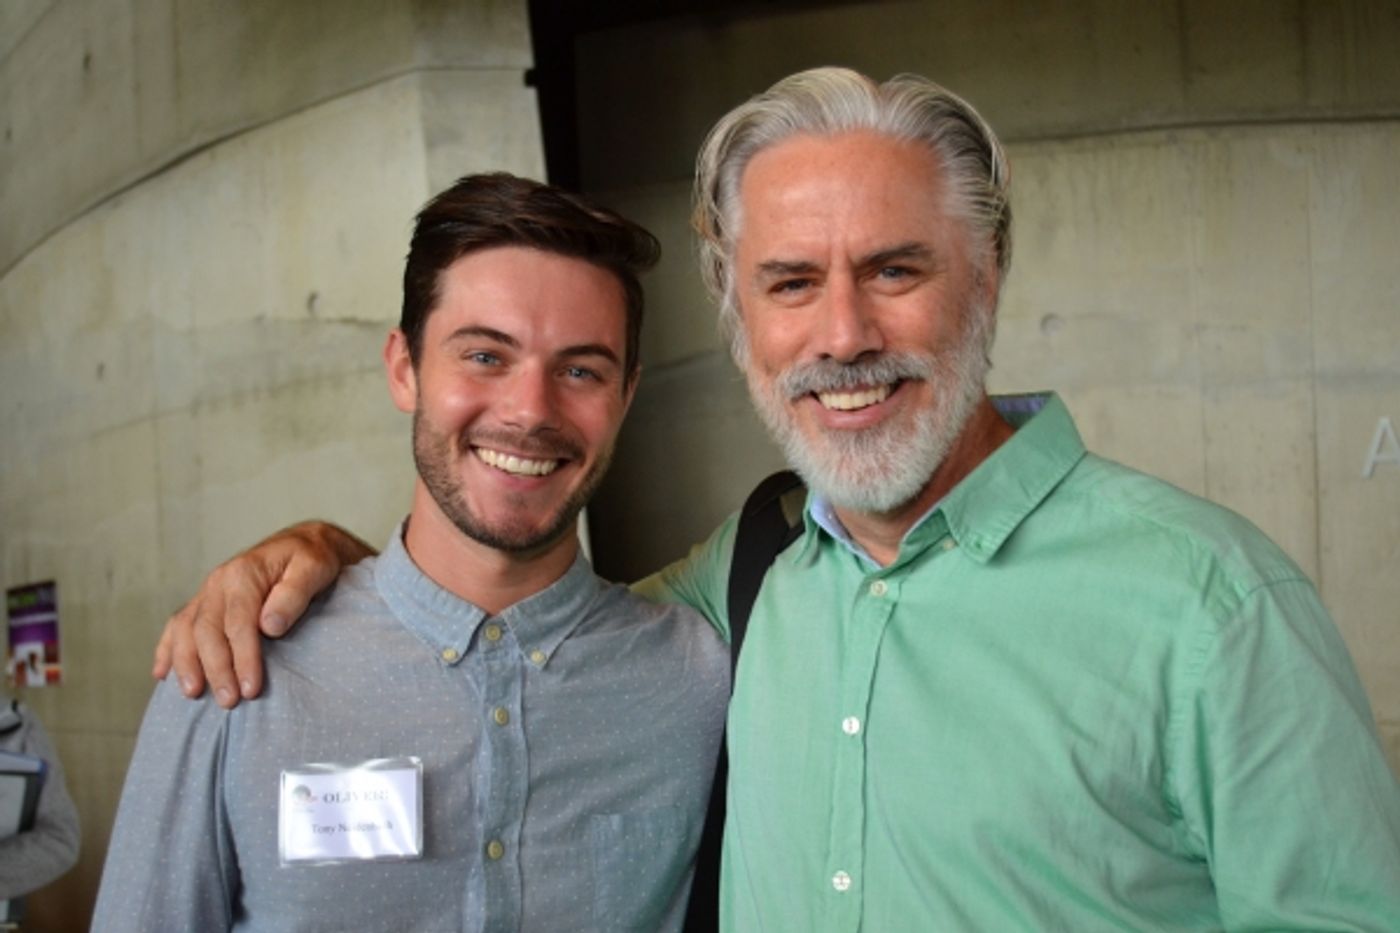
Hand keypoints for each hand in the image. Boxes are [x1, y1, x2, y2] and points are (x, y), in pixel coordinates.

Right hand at [152, 522, 375, 707]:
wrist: (302, 544)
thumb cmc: (311, 559)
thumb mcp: (314, 569)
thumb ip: (294, 595)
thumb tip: (269, 626)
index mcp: (243, 573)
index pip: (238, 623)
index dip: (243, 658)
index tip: (251, 689)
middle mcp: (218, 582)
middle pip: (207, 631)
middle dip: (216, 669)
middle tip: (229, 701)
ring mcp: (207, 592)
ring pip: (185, 630)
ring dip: (186, 664)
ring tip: (194, 694)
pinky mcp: (204, 602)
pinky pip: (177, 626)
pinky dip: (167, 650)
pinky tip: (162, 674)